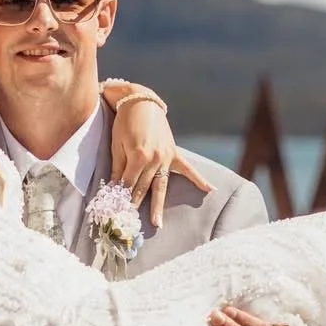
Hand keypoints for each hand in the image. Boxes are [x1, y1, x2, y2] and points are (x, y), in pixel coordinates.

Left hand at [108, 98, 211, 228]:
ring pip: (161, 185)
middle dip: (135, 205)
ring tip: (158, 223)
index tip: (115, 212)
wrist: (141, 102)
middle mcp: (155, 159)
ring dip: (158, 205)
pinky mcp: (174, 152)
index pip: (128, 183)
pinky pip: (188, 168)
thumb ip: (118, 168)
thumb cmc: (124, 123)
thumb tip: (115, 188)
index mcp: (138, 156)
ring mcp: (166, 157)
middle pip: (143, 188)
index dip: (120, 197)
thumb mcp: (117, 145)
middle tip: (129, 223)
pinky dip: (199, 179)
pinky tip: (210, 190)